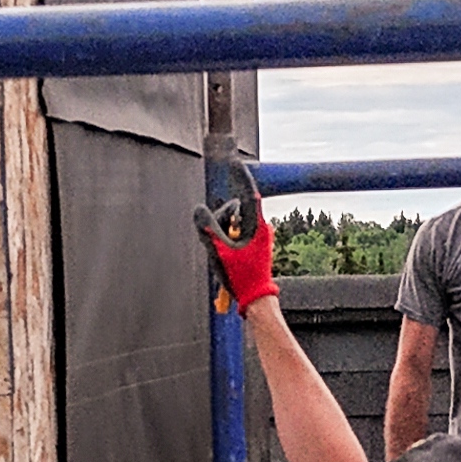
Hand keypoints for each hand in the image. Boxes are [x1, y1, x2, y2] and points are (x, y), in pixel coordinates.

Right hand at [193, 158, 276, 313]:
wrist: (256, 299)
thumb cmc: (243, 278)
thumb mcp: (219, 251)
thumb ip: (207, 228)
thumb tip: (199, 211)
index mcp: (257, 225)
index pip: (248, 193)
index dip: (240, 177)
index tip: (234, 163)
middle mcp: (261, 227)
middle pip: (235, 211)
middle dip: (221, 223)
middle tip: (219, 243)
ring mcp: (260, 236)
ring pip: (234, 224)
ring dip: (223, 234)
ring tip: (224, 256)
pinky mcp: (257, 244)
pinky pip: (237, 234)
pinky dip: (227, 241)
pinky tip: (227, 258)